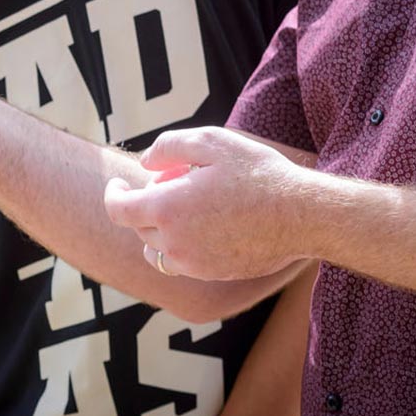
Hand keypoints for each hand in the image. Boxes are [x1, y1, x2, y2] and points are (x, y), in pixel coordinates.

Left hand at [102, 127, 316, 280]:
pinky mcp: (214, 274)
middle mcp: (175, 243)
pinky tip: (207, 225)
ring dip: (161, 230)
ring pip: (158, 251)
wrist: (301, 215)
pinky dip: (182, 246)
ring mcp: (194, 264)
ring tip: (186, 207)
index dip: (113, 194)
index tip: (119, 183)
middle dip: (146, 204)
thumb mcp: (211, 141)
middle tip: (174, 180)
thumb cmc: (257, 173)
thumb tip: (145, 163)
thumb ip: (168, 147)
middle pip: (140, 228)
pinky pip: (183, 263)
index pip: (119, 210)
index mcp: (167, 209)